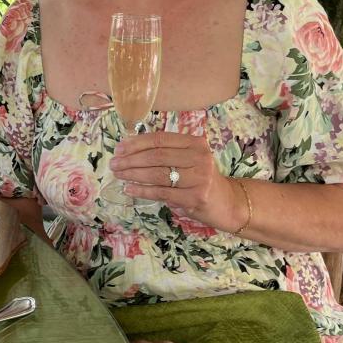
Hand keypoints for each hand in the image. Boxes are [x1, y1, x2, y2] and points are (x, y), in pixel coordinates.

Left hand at [108, 132, 239, 228]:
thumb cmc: (200, 179)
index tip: (119, 148)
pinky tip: (129, 189)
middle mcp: (199, 157)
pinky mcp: (195, 197)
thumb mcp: (188, 159)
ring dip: (133, 174)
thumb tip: (129, 150)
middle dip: (131, 159)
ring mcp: (199, 177)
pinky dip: (142, 191)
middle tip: (114, 164)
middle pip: (156, 156)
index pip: (160, 139)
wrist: (227, 203)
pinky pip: (161, 192)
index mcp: (195, 143)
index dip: (136, 143)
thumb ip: (166, 153)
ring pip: (157, 174)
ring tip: (118, 175)